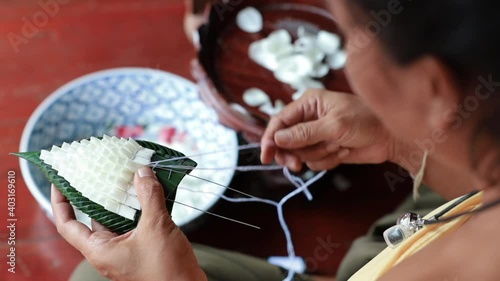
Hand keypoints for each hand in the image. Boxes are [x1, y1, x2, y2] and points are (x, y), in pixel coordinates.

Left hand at [51, 167, 206, 280]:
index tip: (61, 181)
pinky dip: (140, 208)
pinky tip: (149, 192)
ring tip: (128, 175)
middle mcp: (108, 250)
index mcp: (100, 250)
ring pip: (118, 219)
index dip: (61, 202)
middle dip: (99, 193)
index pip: (68, 225)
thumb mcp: (155, 227)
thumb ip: (148, 197)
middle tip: (100, 171)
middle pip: (94, 217)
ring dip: (124, 199)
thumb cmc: (166, 269)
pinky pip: (135, 224)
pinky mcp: (141, 249)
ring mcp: (125, 251)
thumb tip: (142, 172)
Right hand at [261, 89, 395, 170]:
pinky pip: (314, 162)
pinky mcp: (325, 149)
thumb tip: (277, 139)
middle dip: (294, 152)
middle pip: (285, 141)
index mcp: (309, 103)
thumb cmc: (366, 121)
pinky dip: (327, 161)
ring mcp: (317, 135)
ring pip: (300, 153)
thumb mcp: (334, 125)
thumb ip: (304, 133)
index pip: (280, 121)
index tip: (266, 156)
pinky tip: (342, 152)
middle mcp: (309, 118)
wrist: (391, 137)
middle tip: (296, 165)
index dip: (270, 139)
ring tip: (338, 147)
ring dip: (318, 155)